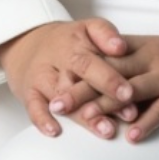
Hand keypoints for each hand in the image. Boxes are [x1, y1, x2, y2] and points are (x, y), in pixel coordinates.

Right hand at [0, 19, 139, 141]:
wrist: (31, 43)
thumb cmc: (69, 41)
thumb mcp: (88, 28)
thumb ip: (106, 34)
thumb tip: (121, 46)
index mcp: (74, 45)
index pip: (91, 62)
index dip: (110, 79)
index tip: (128, 93)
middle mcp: (57, 62)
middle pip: (77, 83)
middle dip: (102, 102)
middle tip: (128, 115)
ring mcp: (42, 78)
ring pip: (61, 98)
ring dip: (83, 117)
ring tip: (106, 130)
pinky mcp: (30, 93)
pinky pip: (33, 107)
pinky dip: (42, 120)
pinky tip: (55, 132)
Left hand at [48, 34, 158, 143]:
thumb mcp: (150, 51)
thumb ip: (124, 62)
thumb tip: (94, 76)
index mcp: (137, 48)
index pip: (101, 58)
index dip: (77, 72)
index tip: (53, 83)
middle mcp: (148, 60)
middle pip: (109, 74)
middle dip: (82, 89)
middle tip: (57, 104)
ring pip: (132, 91)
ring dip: (108, 106)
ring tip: (86, 120)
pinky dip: (145, 123)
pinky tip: (131, 136)